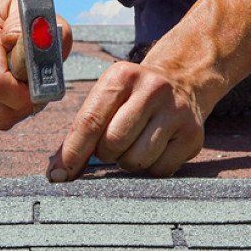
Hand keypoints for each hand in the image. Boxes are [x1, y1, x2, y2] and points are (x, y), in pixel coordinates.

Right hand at [0, 0, 71, 129]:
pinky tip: (9, 89)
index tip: (40, 85)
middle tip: (35, 83)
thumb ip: (43, 35)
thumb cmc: (17, 14)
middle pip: (0, 109)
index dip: (26, 94)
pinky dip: (7, 110)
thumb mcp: (36, 12)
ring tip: (22, 82)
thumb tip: (31, 61)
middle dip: (26, 103)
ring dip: (18, 107)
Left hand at [47, 61, 205, 179]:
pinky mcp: (193, 135)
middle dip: (106, 154)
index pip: (91, 121)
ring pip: (137, 160)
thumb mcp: (107, 98)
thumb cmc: (132, 98)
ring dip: (128, 162)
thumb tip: (57, 173)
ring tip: (134, 145)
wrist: (183, 82)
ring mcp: (177, 112)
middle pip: (113, 143)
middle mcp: (153, 89)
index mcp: (123, 75)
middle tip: (113, 146)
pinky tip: (156, 149)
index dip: (73, 152)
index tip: (58, 175)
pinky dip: (151, 168)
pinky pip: (160, 170)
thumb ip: (81, 131)